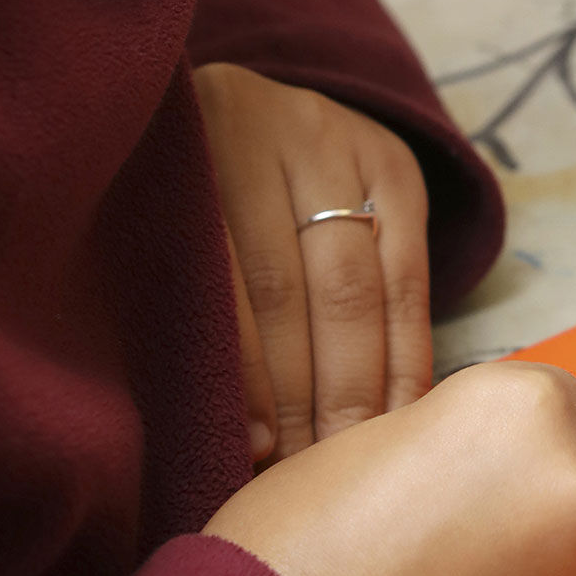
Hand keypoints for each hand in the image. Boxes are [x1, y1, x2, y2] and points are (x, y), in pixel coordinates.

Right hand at [194, 62, 431, 465]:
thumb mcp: (349, 207)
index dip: (400, 378)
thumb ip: (372, 289)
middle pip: (345, 294)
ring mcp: (248, 144)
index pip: (405, 288)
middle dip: (344, 397)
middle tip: (335, 477)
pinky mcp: (185, 163)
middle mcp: (323, 143)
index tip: (393, 456)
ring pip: (279, 292)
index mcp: (387, 165)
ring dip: (286, 392)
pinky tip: (241, 421)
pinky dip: (235, 360)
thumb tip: (395, 417)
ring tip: (288, 465)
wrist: (170, 97)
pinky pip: (214, 280)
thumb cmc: (280, 184)